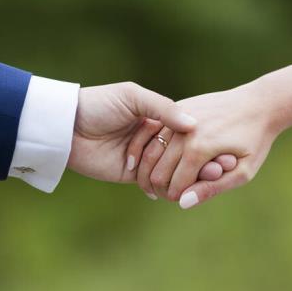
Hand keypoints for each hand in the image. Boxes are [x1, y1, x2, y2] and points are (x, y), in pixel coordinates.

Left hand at [66, 82, 234, 184]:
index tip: (225, 147)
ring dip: (188, 177)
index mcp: (155, 116)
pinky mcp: (130, 175)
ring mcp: (141, 157)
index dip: (205, 140)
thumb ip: (163, 109)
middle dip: (202, 161)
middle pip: (182, 153)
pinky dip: (166, 188)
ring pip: (170, 170)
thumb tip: (194, 126)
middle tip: (223, 168)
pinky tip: (184, 192)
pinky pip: (151, 184)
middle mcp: (151, 137)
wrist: (66, 125)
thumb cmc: (99, 104)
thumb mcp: (133, 98)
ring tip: (209, 182)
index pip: (187, 131)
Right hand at [134, 81, 280, 207]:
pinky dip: (153, 150)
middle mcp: (184, 132)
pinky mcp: (178, 107)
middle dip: (160, 188)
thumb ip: (212, 188)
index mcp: (199, 149)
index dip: (177, 198)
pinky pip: (154, 133)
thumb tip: (182, 203)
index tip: (184, 199)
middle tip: (171, 192)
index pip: (173, 187)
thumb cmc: (255, 140)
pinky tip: (162, 158)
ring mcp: (178, 117)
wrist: (260, 103)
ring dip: (153, 170)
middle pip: (156, 173)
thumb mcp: (243, 171)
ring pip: (149, 153)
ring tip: (165, 178)